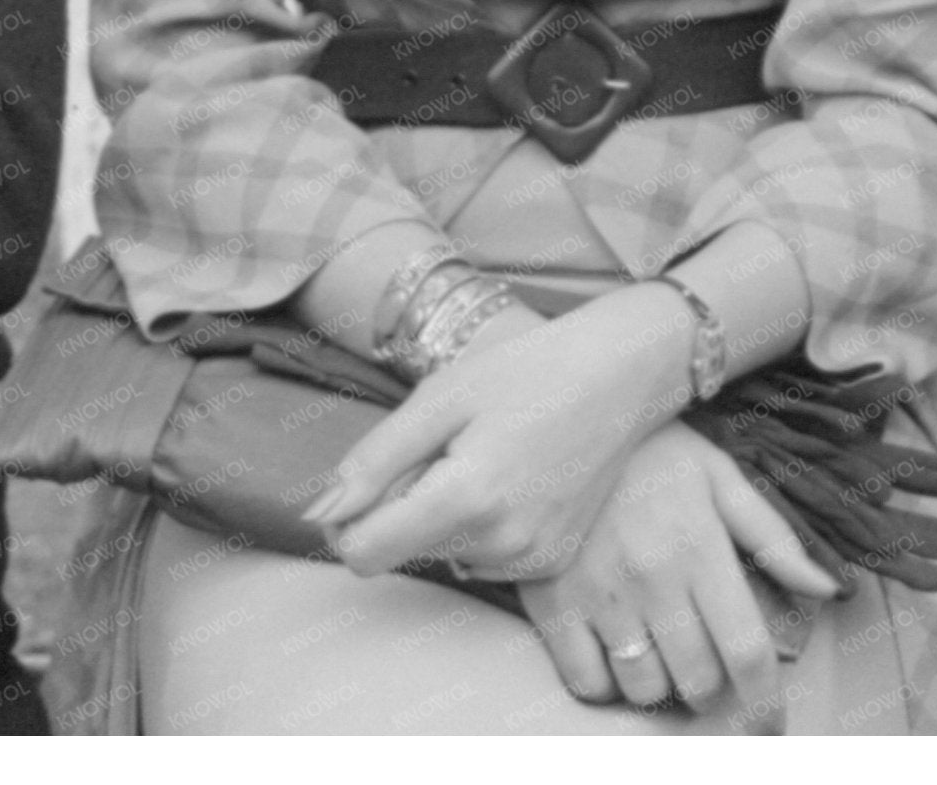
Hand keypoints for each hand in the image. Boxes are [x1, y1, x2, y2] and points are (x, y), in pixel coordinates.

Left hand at [308, 286, 695, 581]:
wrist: (620, 375)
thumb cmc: (526, 371)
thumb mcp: (437, 400)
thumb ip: (372, 463)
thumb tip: (316, 517)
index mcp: (466, 498)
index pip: (363, 554)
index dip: (347, 520)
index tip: (368, 478)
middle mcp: (501, 544)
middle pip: (402, 549)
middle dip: (403, 504)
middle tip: (446, 446)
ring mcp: (531, 560)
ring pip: (441, 553)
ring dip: (442, 514)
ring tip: (484, 456)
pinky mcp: (550, 564)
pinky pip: (480, 557)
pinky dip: (479, 525)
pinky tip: (511, 477)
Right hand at [514, 427, 842, 731]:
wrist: (559, 427)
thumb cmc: (650, 452)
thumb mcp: (719, 477)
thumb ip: (773, 538)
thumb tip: (828, 587)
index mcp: (700, 549)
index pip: (746, 650)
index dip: (765, 702)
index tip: (770, 724)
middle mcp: (653, 579)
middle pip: (698, 680)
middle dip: (710, 687)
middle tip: (703, 663)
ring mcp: (600, 595)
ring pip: (644, 689)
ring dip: (660, 686)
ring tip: (657, 651)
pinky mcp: (552, 604)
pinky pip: (586, 682)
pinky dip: (605, 684)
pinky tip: (613, 653)